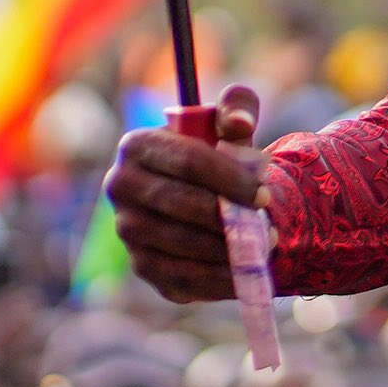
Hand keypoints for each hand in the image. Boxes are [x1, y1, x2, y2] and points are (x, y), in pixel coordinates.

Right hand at [105, 84, 268, 303]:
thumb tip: (238, 123)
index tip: (265, 194)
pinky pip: (177, 279)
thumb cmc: (219, 153)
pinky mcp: (141, 265)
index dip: (231, 179)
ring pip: (178, 244)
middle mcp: (120, 187)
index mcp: (137, 145)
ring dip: (224, 249)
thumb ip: (238, 107)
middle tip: (267, 225)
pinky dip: (215, 280)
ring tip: (261, 246)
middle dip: (229, 215)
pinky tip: (245, 272)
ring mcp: (126, 229)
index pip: (187, 161)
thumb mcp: (229, 122)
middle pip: (180, 204)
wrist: (208, 194)